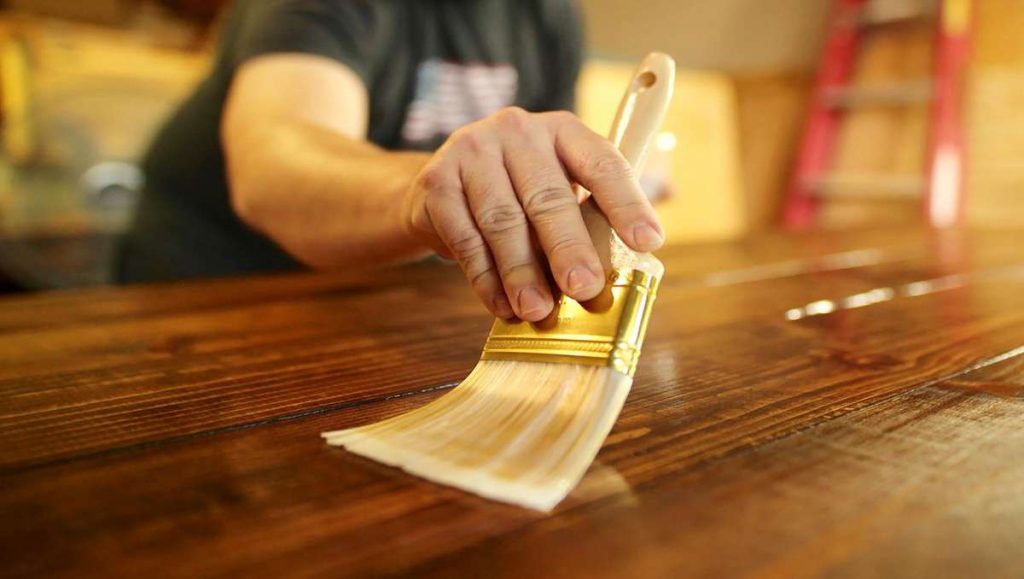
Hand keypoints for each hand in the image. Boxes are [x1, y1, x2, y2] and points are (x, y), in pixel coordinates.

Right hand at [400, 107, 664, 321]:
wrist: (438, 187)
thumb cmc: (517, 192)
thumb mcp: (560, 186)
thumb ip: (599, 208)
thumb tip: (655, 225)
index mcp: (562, 131)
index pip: (602, 162)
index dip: (627, 203)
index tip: (649, 241)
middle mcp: (517, 131)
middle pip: (548, 196)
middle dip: (569, 248)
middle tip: (585, 290)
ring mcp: (472, 152)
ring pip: (503, 220)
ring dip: (522, 272)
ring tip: (539, 311)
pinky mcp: (436, 182)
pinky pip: (465, 237)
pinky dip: (485, 278)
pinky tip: (502, 305)